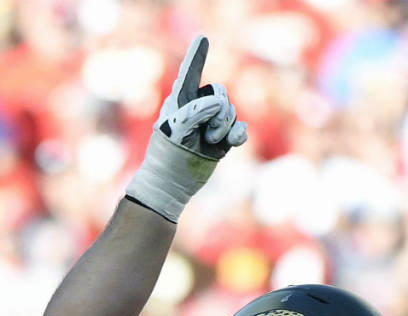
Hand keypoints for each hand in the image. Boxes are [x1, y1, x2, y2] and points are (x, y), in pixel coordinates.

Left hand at [126, 36, 246, 221]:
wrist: (172, 185)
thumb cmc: (167, 157)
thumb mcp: (176, 131)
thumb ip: (195, 111)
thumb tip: (218, 103)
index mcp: (179, 102)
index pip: (190, 73)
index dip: (197, 55)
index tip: (202, 38)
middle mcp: (196, 108)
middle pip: (220, 92)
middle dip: (218, 110)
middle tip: (204, 132)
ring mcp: (210, 123)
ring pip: (232, 110)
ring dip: (223, 126)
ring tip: (207, 142)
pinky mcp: (222, 138)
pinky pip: (240, 127)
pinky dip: (238, 134)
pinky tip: (231, 143)